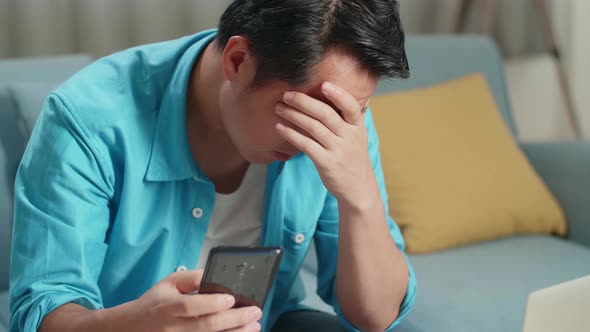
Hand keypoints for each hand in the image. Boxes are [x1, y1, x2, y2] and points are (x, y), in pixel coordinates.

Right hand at [134, 269, 261, 331]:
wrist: (133, 328)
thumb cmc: (156, 302)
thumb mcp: (169, 283)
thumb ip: (192, 278)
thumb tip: (216, 275)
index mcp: (168, 307)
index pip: (191, 306)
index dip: (212, 303)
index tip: (232, 298)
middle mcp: (174, 328)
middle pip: (207, 326)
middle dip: (235, 319)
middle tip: (255, 312)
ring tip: (255, 325)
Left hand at [275, 82, 377, 205]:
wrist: (358, 188)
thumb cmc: (353, 158)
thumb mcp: (359, 136)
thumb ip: (353, 117)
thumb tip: (355, 95)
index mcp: (357, 127)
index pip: (351, 106)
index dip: (338, 94)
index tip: (323, 84)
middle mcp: (349, 137)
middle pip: (326, 114)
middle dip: (303, 102)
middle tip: (286, 94)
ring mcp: (337, 150)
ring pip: (313, 128)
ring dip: (293, 115)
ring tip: (279, 108)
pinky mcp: (326, 163)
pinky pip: (306, 145)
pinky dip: (291, 135)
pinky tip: (280, 128)